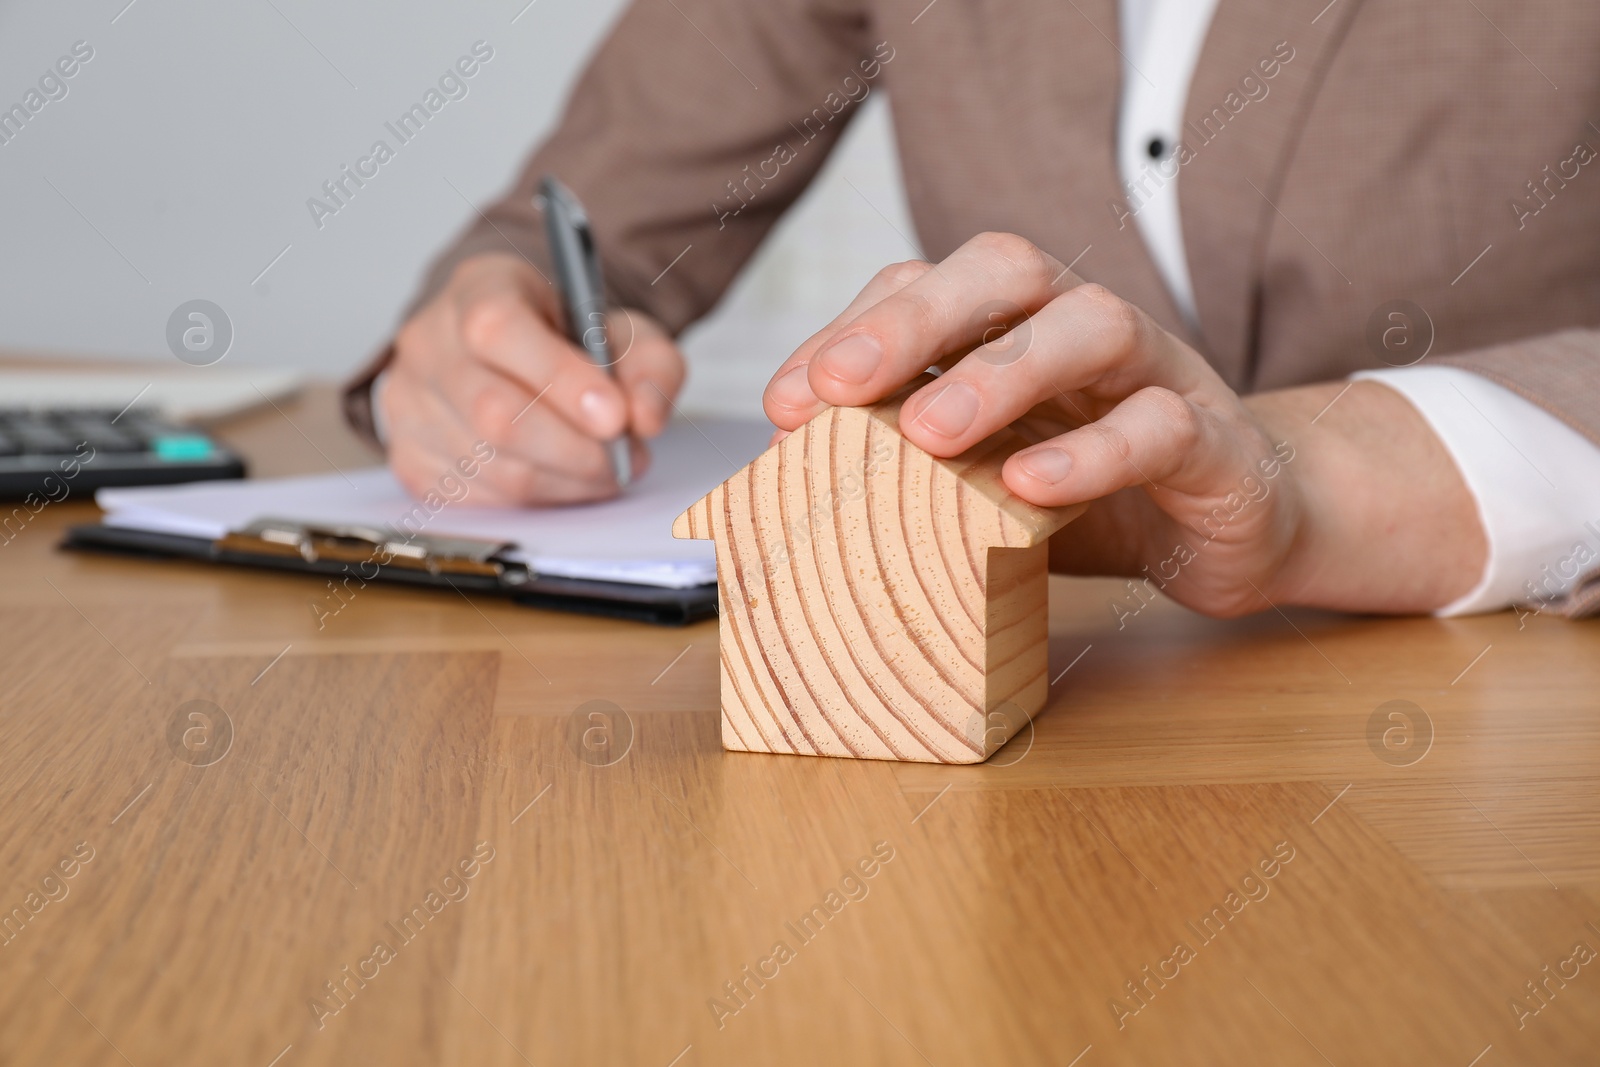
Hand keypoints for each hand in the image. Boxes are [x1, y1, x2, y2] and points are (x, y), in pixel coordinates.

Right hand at [382, 252, 684, 505]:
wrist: (509, 357)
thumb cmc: (564, 340)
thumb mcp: (622, 331)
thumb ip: (651, 365)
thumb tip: (645, 417)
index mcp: (478, 289)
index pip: (500, 330)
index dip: (560, 379)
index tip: (615, 416)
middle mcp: (429, 342)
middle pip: (495, 414)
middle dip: (576, 450)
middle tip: (623, 458)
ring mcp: (410, 403)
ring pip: (494, 466)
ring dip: (566, 481)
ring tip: (605, 468)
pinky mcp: (412, 458)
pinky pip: (481, 498)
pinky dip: (539, 498)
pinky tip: (565, 477)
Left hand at [762, 233, 1484, 616]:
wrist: (1246, 524)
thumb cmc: (1095, 495)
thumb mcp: (984, 483)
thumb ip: (907, 472)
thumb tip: (783, 485)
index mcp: (1018, 326)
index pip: (925, 288)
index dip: (849, 330)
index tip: (784, 404)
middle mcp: (1085, 328)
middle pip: (1007, 273)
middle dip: (911, 320)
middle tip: (837, 388)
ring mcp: (1161, 375)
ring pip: (1093, 326)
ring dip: (1001, 372)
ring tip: (928, 435)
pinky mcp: (1218, 444)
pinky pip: (1162, 425)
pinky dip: (1094, 452)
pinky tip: (1030, 485)